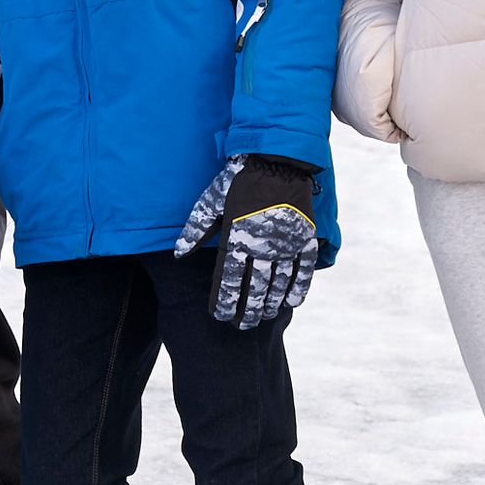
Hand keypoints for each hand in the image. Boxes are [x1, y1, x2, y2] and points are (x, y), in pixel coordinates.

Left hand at [178, 154, 322, 329]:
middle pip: (255, 289)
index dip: (225, 302)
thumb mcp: (212, 201)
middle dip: (247, 311)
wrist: (276, 157)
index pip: (230, 281)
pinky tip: (292, 302)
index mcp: (238, 237)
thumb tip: (178, 256)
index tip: (219, 316)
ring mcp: (288, 243)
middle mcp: (264, 245)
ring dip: (270, 304)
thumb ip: (196, 230)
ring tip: (262, 317)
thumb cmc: (238, 179)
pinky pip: (305, 270)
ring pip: (279, 284)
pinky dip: (299, 288)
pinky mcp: (305, 236)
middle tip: (241, 326)